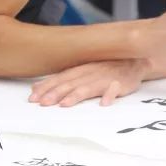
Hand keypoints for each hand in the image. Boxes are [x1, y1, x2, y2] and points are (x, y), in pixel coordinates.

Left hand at [29, 59, 147, 107]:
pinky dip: (109, 96)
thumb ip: (62, 79)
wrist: (133, 61)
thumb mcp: (82, 71)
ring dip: (75, 95)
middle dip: (55, 93)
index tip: (32, 97)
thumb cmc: (104, 68)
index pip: (59, 79)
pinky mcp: (119, 83)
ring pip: (88, 87)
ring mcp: (104, 78)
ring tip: (64, 104)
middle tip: (42, 103)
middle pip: (70, 83)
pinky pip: (114, 90)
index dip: (45, 87)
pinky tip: (104, 103)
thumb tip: (36, 87)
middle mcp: (89, 72)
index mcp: (79, 70)